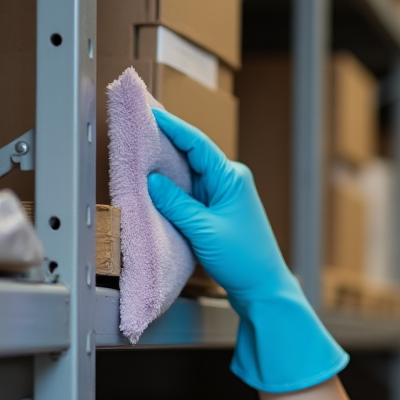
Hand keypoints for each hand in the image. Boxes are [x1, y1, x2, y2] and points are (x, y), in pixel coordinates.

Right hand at [146, 109, 288, 306]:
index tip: (149, 113)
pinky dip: (173, 187)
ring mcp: (224, 194)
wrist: (262, 286)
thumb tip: (151, 180)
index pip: (197, 143)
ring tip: (139, 151)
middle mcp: (229, 180)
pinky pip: (191, 191)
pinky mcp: (218, 209)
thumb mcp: (203, 230)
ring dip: (167, 165)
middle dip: (165, 142)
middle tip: (137, 128)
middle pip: (192, 154)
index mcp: (231, 177)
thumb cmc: (242, 259)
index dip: (172, 126)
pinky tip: (155, 183)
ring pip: (189, 173)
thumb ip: (176, 204)